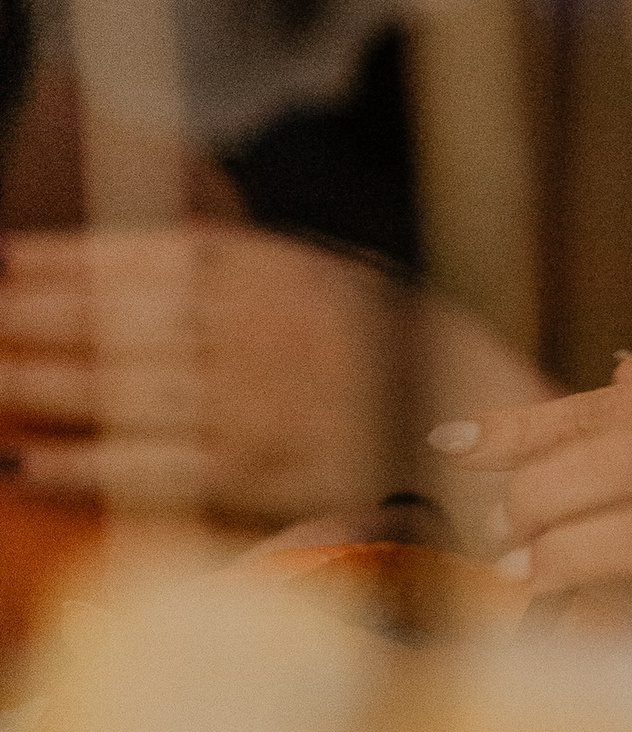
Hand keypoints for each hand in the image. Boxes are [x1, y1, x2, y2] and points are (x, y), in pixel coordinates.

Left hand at [0, 227, 539, 528]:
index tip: (2, 259)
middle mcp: (259, 329)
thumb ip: (249, 272)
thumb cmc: (402, 355)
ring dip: (38, 385)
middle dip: (29, 316)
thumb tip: (140, 265)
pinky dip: (82, 465)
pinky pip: (149, 467)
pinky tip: (27, 463)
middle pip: (118, 318)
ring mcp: (253, 404)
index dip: (64, 259)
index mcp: (278, 271)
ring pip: (120, 388)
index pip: (147, 255)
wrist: (484, 434)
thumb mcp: (335, 281)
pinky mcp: (255, 476)